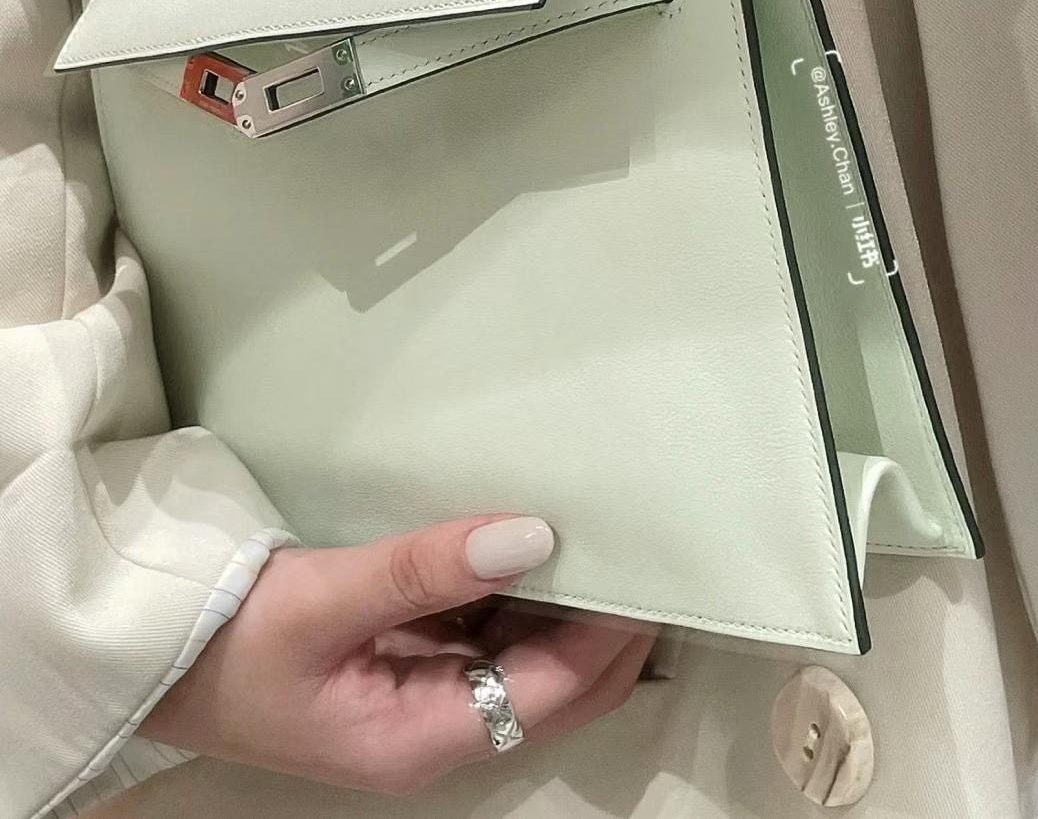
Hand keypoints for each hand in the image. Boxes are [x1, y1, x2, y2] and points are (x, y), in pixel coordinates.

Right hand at [141, 515, 653, 792]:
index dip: (610, 633)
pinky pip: (486, 633)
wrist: (153, 652)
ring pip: (527, 659)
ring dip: (568, 608)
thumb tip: (534, 536)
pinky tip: (534, 542)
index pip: (553, 691)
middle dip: (610, 629)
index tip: (650, 566)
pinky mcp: (404, 662)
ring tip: (605, 533)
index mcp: (420, 738)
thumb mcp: (324, 599)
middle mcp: (434, 729)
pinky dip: (519, 593)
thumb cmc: (226, 638)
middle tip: (647, 546)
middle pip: (557, 688)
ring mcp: (421, 696)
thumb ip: (427, 568)